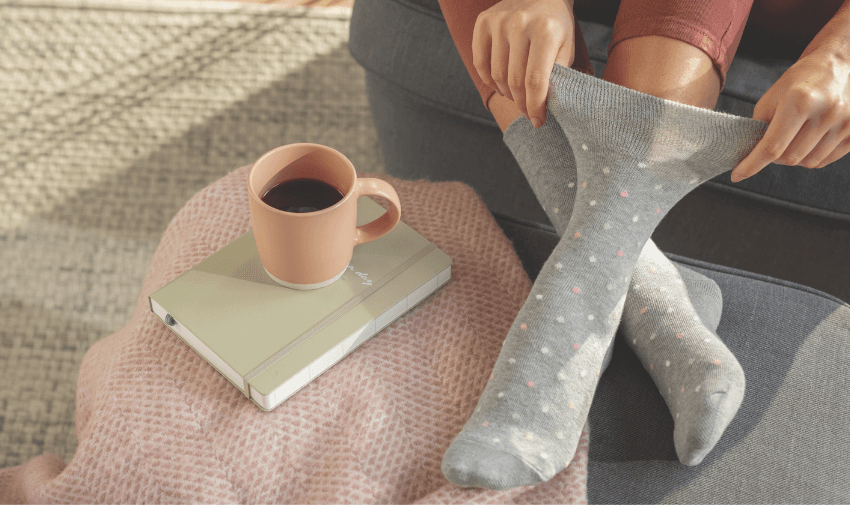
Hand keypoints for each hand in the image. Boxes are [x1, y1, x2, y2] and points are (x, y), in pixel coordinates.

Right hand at [472, 0, 576, 127]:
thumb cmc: (556, 25)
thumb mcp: (566, 48)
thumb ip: (556, 76)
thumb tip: (541, 108)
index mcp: (545, 31)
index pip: (535, 81)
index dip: (535, 106)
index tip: (538, 121)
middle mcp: (520, 24)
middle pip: (514, 81)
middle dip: (522, 103)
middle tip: (528, 110)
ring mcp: (499, 22)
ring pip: (496, 75)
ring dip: (506, 93)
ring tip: (516, 95)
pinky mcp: (483, 22)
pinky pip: (480, 63)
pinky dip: (490, 80)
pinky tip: (501, 83)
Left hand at [730, 47, 849, 181]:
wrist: (838, 64)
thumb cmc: (801, 81)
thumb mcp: (772, 97)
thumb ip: (760, 126)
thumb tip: (749, 155)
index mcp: (800, 101)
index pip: (771, 147)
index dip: (751, 165)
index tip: (737, 175)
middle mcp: (826, 112)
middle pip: (790, 158)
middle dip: (775, 157)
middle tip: (773, 143)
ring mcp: (845, 123)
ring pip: (808, 163)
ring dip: (795, 157)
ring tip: (795, 137)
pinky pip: (826, 160)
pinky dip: (812, 157)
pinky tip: (811, 140)